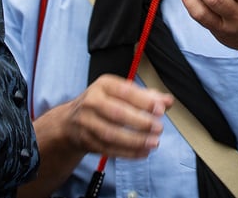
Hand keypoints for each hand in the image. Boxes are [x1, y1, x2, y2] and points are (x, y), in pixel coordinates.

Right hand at [57, 74, 172, 158]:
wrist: (70, 121)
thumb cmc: (102, 103)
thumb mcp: (120, 93)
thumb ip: (145, 96)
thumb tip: (167, 101)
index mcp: (103, 85)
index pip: (125, 91)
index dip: (143, 101)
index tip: (160, 109)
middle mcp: (92, 101)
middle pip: (117, 113)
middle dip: (141, 122)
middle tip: (158, 127)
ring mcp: (87, 122)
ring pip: (112, 134)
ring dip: (135, 140)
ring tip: (153, 142)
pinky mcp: (87, 140)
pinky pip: (109, 149)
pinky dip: (128, 153)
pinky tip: (143, 152)